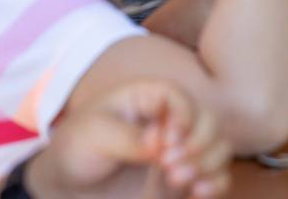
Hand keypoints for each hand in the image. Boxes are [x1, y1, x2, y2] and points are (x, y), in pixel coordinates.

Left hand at [33, 80, 230, 198]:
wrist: (69, 186)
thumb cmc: (76, 148)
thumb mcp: (94, 136)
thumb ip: (129, 138)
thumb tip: (161, 148)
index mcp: (148, 99)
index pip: (181, 97)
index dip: (182, 118)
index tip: (165, 143)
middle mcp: (170, 122)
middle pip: (208, 120)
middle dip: (198, 143)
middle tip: (168, 165)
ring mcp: (179, 151)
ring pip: (219, 148)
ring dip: (208, 163)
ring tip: (177, 179)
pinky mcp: (183, 178)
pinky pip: (217, 177)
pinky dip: (216, 184)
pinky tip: (198, 193)